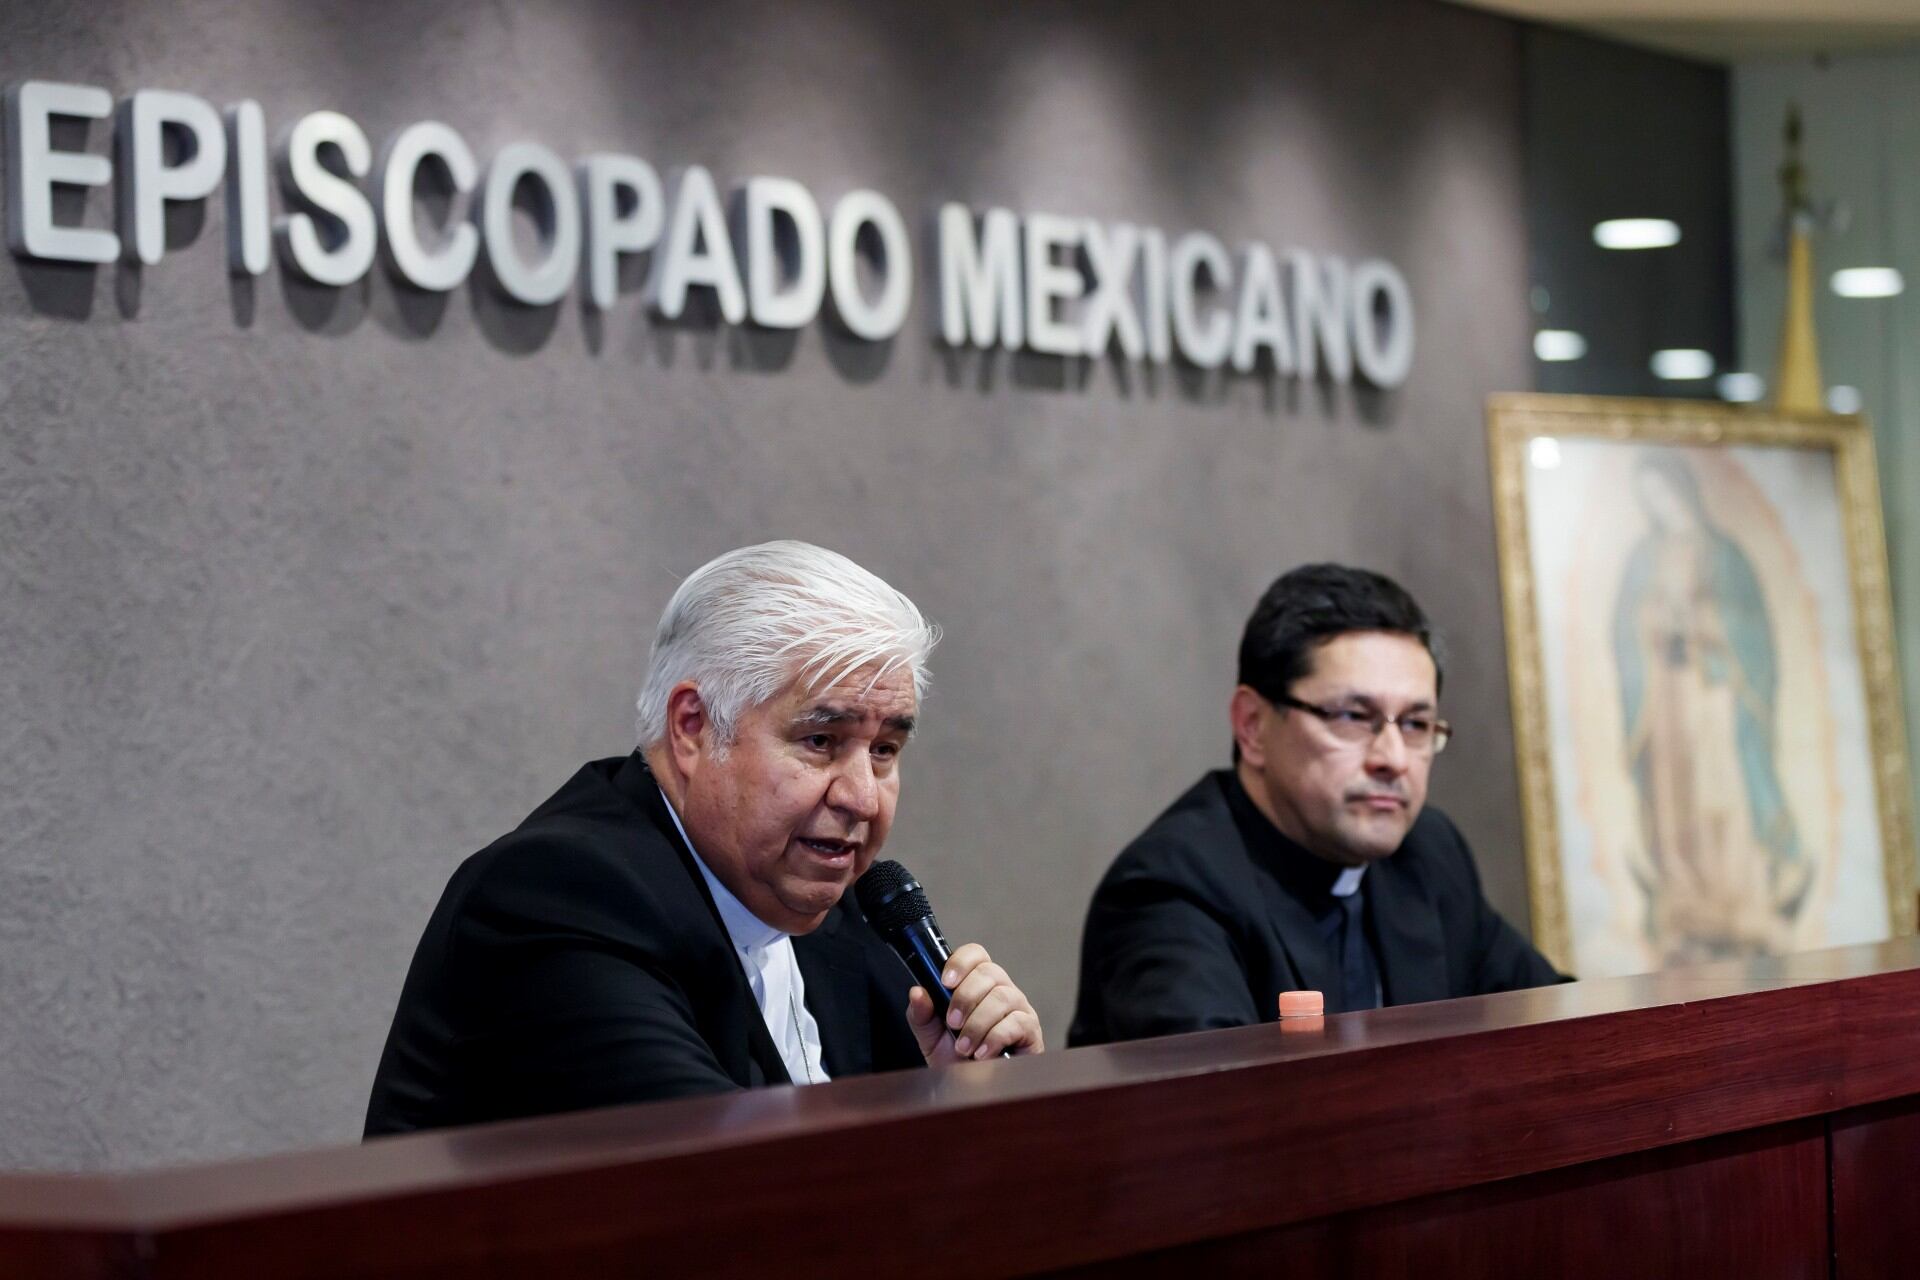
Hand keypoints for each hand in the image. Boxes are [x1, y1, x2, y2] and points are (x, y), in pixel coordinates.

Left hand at [906, 942, 1043, 1063]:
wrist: (973, 1092)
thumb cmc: (956, 1059)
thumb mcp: (930, 1037)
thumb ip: (921, 1014)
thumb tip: (917, 992)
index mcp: (976, 984)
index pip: (975, 955)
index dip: (961, 962)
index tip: (946, 981)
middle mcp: (1000, 989)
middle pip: (989, 972)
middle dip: (966, 998)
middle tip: (952, 1023)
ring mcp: (1018, 1007)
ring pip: (1002, 996)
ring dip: (978, 1023)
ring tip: (964, 1047)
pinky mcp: (1030, 1029)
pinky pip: (1017, 1022)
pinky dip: (994, 1038)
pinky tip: (982, 1053)